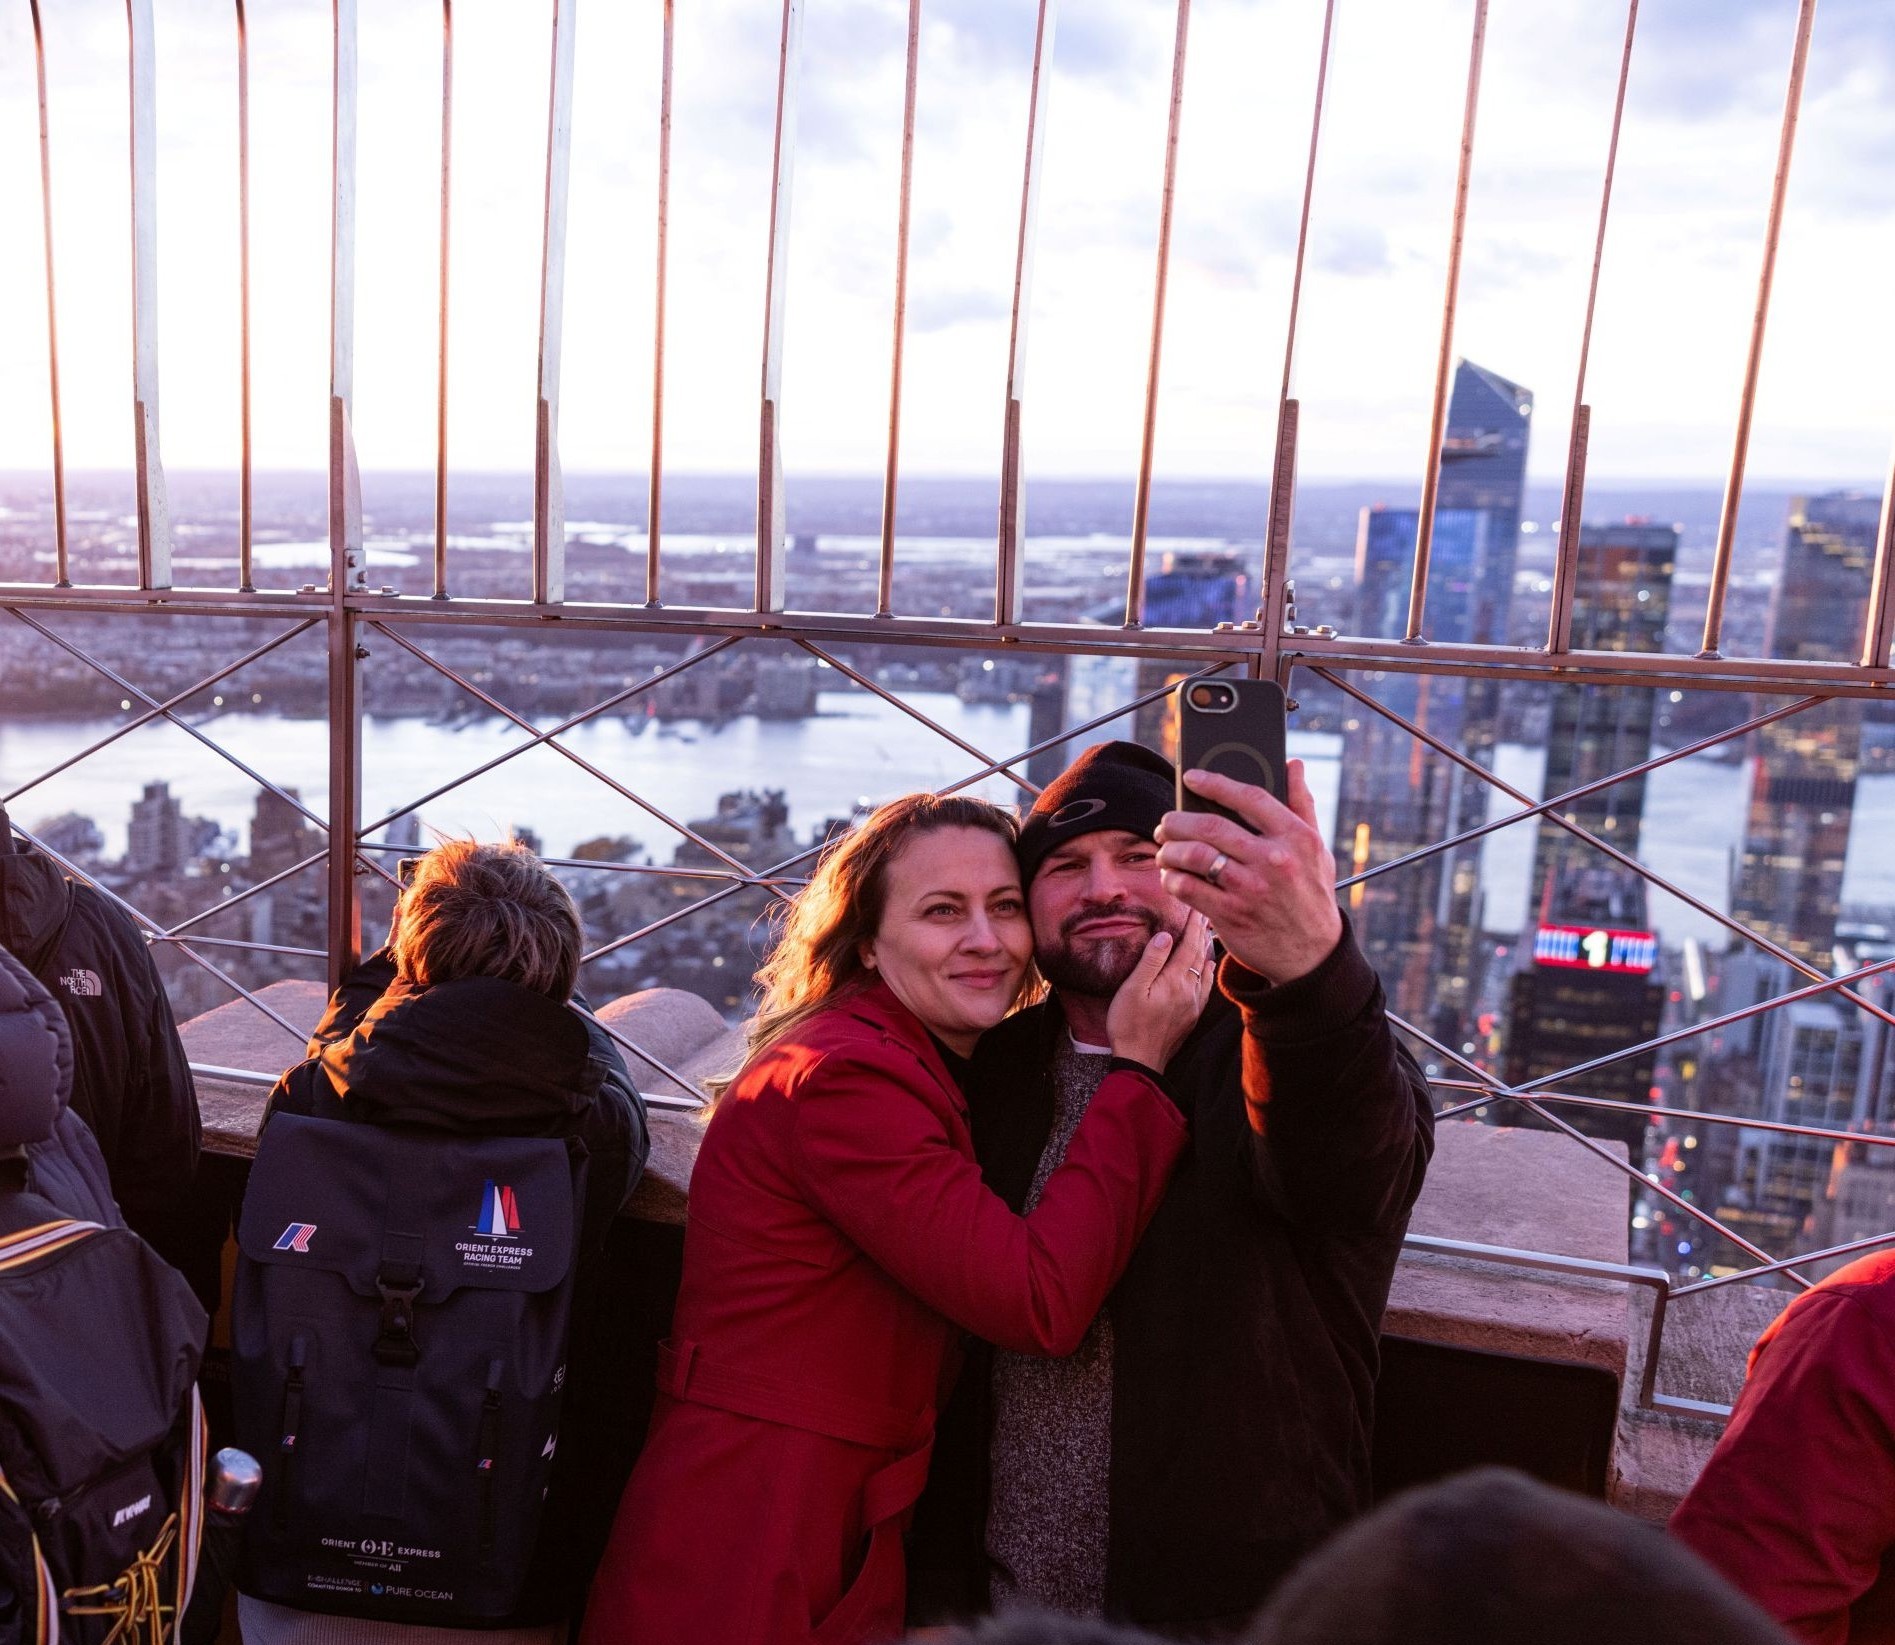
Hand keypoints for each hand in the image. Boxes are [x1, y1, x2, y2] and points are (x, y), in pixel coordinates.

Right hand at [1105, 909, 1214, 1069]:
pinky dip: (1208, 971)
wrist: (1140, 1061)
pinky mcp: (1191, 1016)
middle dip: (1201, 932)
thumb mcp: (1132, 989)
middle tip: (1204, 913)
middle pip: (1198, 954)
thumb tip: (1166, 935)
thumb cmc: (1129, 1024)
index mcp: (1173, 980)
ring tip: (1207, 933)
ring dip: (1205, 949)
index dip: (1192, 925)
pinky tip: (1208, 966)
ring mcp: (1192, 1004)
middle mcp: (1188, 990)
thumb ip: (1151, 961)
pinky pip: (1205, 987)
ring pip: (1204, 969)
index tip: (1196, 908)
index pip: (1187, 945)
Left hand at [1154, 758, 1342, 986]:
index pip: (1250, 797)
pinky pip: (1188, 889)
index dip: (1216, 783)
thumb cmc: (1312, 894)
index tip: (1192, 777)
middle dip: (1178, 821)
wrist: (1312, 955)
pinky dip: (1172, 879)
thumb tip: (1292, 765)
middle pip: (1210, 825)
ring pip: (1194, 855)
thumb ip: (1302, 804)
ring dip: (1169, 850)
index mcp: (1296, 837)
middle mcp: (1274, 860)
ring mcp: (1251, 888)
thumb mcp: (1317, 849)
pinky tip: (1171, 876)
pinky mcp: (1232, 914)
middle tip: (1166, 823)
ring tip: (1164, 850)